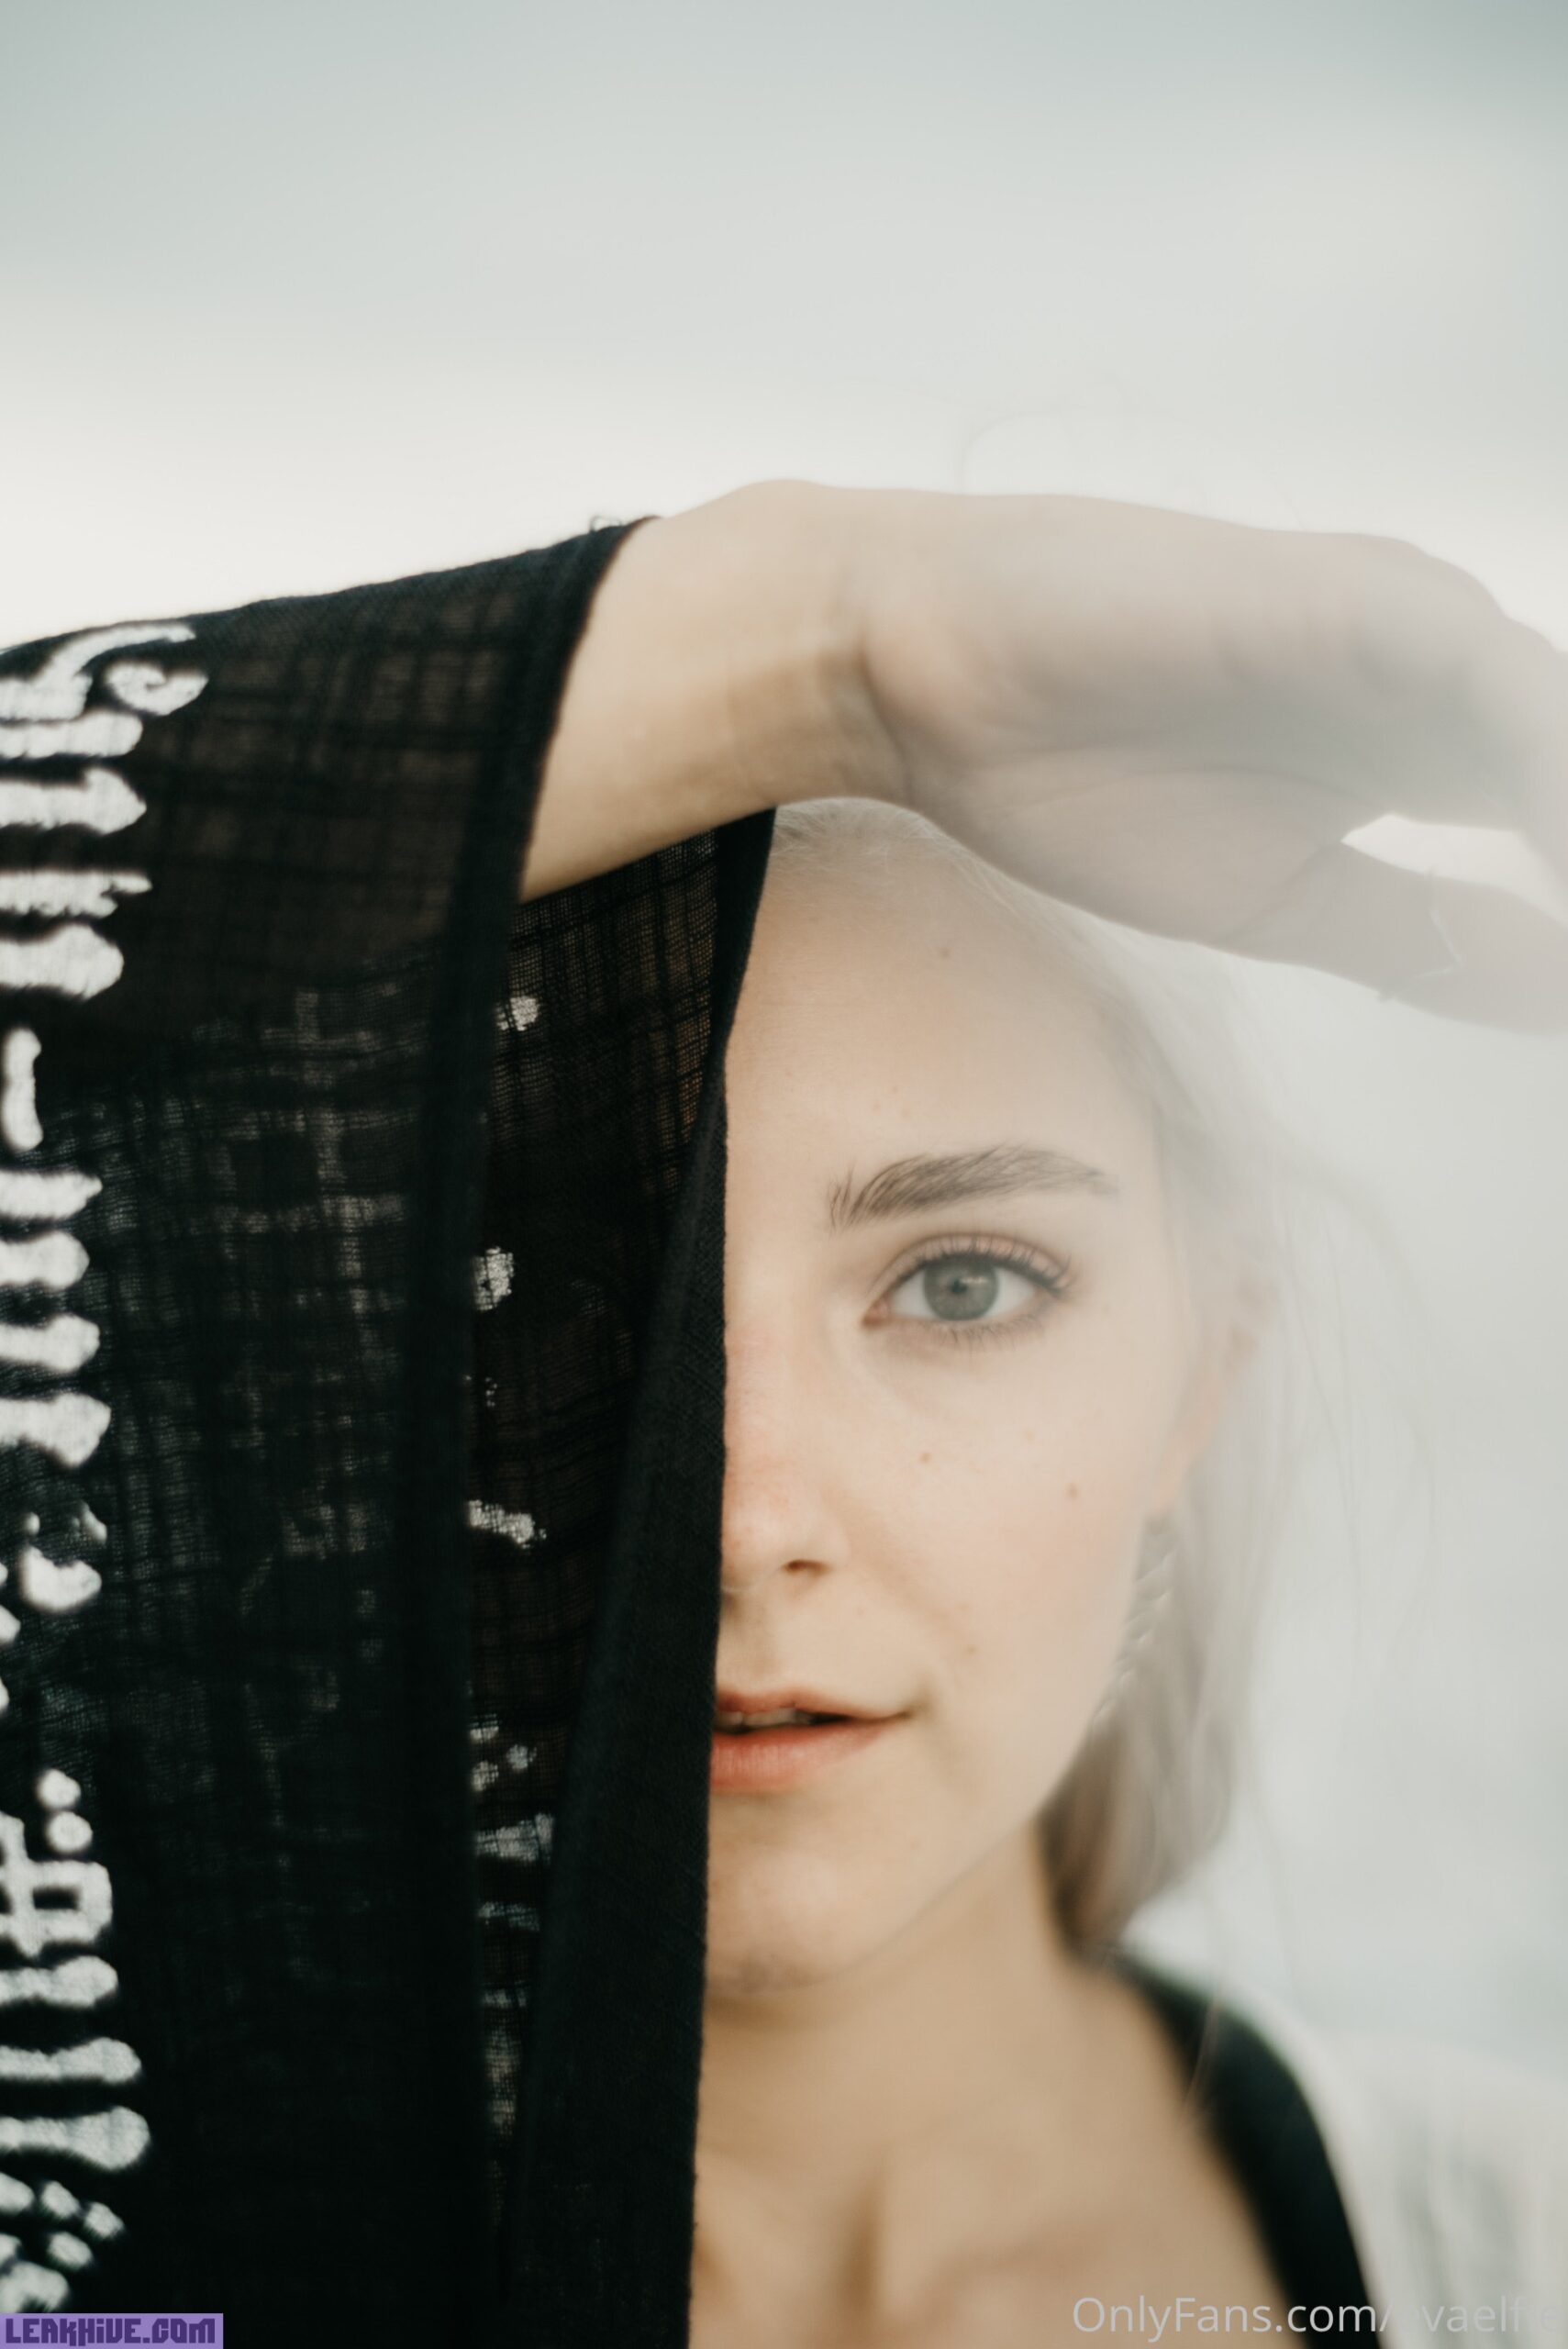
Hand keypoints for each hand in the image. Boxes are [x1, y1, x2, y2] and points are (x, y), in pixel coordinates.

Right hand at [849, 489, 1567, 1027]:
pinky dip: (1543, 779)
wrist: (928, 682)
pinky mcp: (1367, 598)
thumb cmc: (1075, 773)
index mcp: (1423, 749)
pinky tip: (1549, 856)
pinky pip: (1501, 689)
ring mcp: (1412, 632)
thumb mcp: (1284, 901)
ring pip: (1557, 732)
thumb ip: (1422, 937)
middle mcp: (1441, 683)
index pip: (1554, 831)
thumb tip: (1555, 999)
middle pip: (1563, 777)